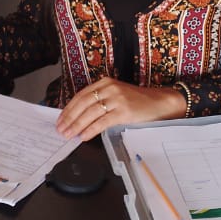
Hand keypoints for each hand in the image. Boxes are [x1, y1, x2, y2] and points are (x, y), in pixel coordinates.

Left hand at [55, 77, 185, 140]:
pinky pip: (102, 122)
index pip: (81, 96)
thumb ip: (100, 102)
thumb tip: (79, 118)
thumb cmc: (138, 102)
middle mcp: (109, 88)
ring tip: (68, 135)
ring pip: (90, 113)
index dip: (68, 109)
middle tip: (60, 129)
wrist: (160, 103)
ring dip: (77, 125)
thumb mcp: (116, 95)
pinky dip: (90, 130)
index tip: (60, 119)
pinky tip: (83, 136)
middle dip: (69, 118)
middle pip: (83, 104)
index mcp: (105, 82)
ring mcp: (117, 99)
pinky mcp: (123, 111)